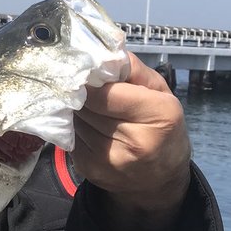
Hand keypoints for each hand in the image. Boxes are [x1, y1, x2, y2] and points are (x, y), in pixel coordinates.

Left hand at [73, 52, 191, 230]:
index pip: (106, 92)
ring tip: (88, 108)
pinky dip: (74, 127)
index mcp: (160, 115)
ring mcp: (111, 160)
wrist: (159, 179)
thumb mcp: (159, 92)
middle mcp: (136, 142)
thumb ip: (131, 69)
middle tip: (81, 86)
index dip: (91, 80)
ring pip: (75, 120)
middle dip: (81, 93)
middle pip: (87, 105)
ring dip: (76, 110)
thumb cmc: (161, 126)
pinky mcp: (90, 169)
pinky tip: (87, 126)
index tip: (84, 72)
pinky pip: (69, 137)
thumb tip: (99, 51)